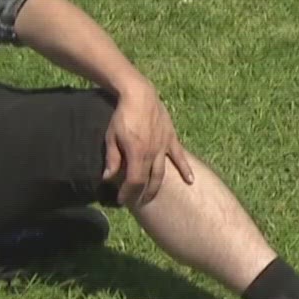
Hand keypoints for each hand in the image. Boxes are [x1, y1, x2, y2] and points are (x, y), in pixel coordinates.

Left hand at [102, 86, 194, 207]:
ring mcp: (164, 146)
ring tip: (152, 197)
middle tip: (135, 203)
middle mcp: (153, 153)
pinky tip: (190, 180)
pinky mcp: (171, 138)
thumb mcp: (111, 137)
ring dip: (157, 187)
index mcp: (137, 153)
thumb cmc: (122, 116)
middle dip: (141, 194)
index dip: (128, 193)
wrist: (140, 96)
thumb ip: (112, 159)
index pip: (134, 181)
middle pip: (149, 180)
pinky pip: (179, 157)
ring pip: (163, 172)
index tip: (122, 200)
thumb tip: (108, 178)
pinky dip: (185, 169)